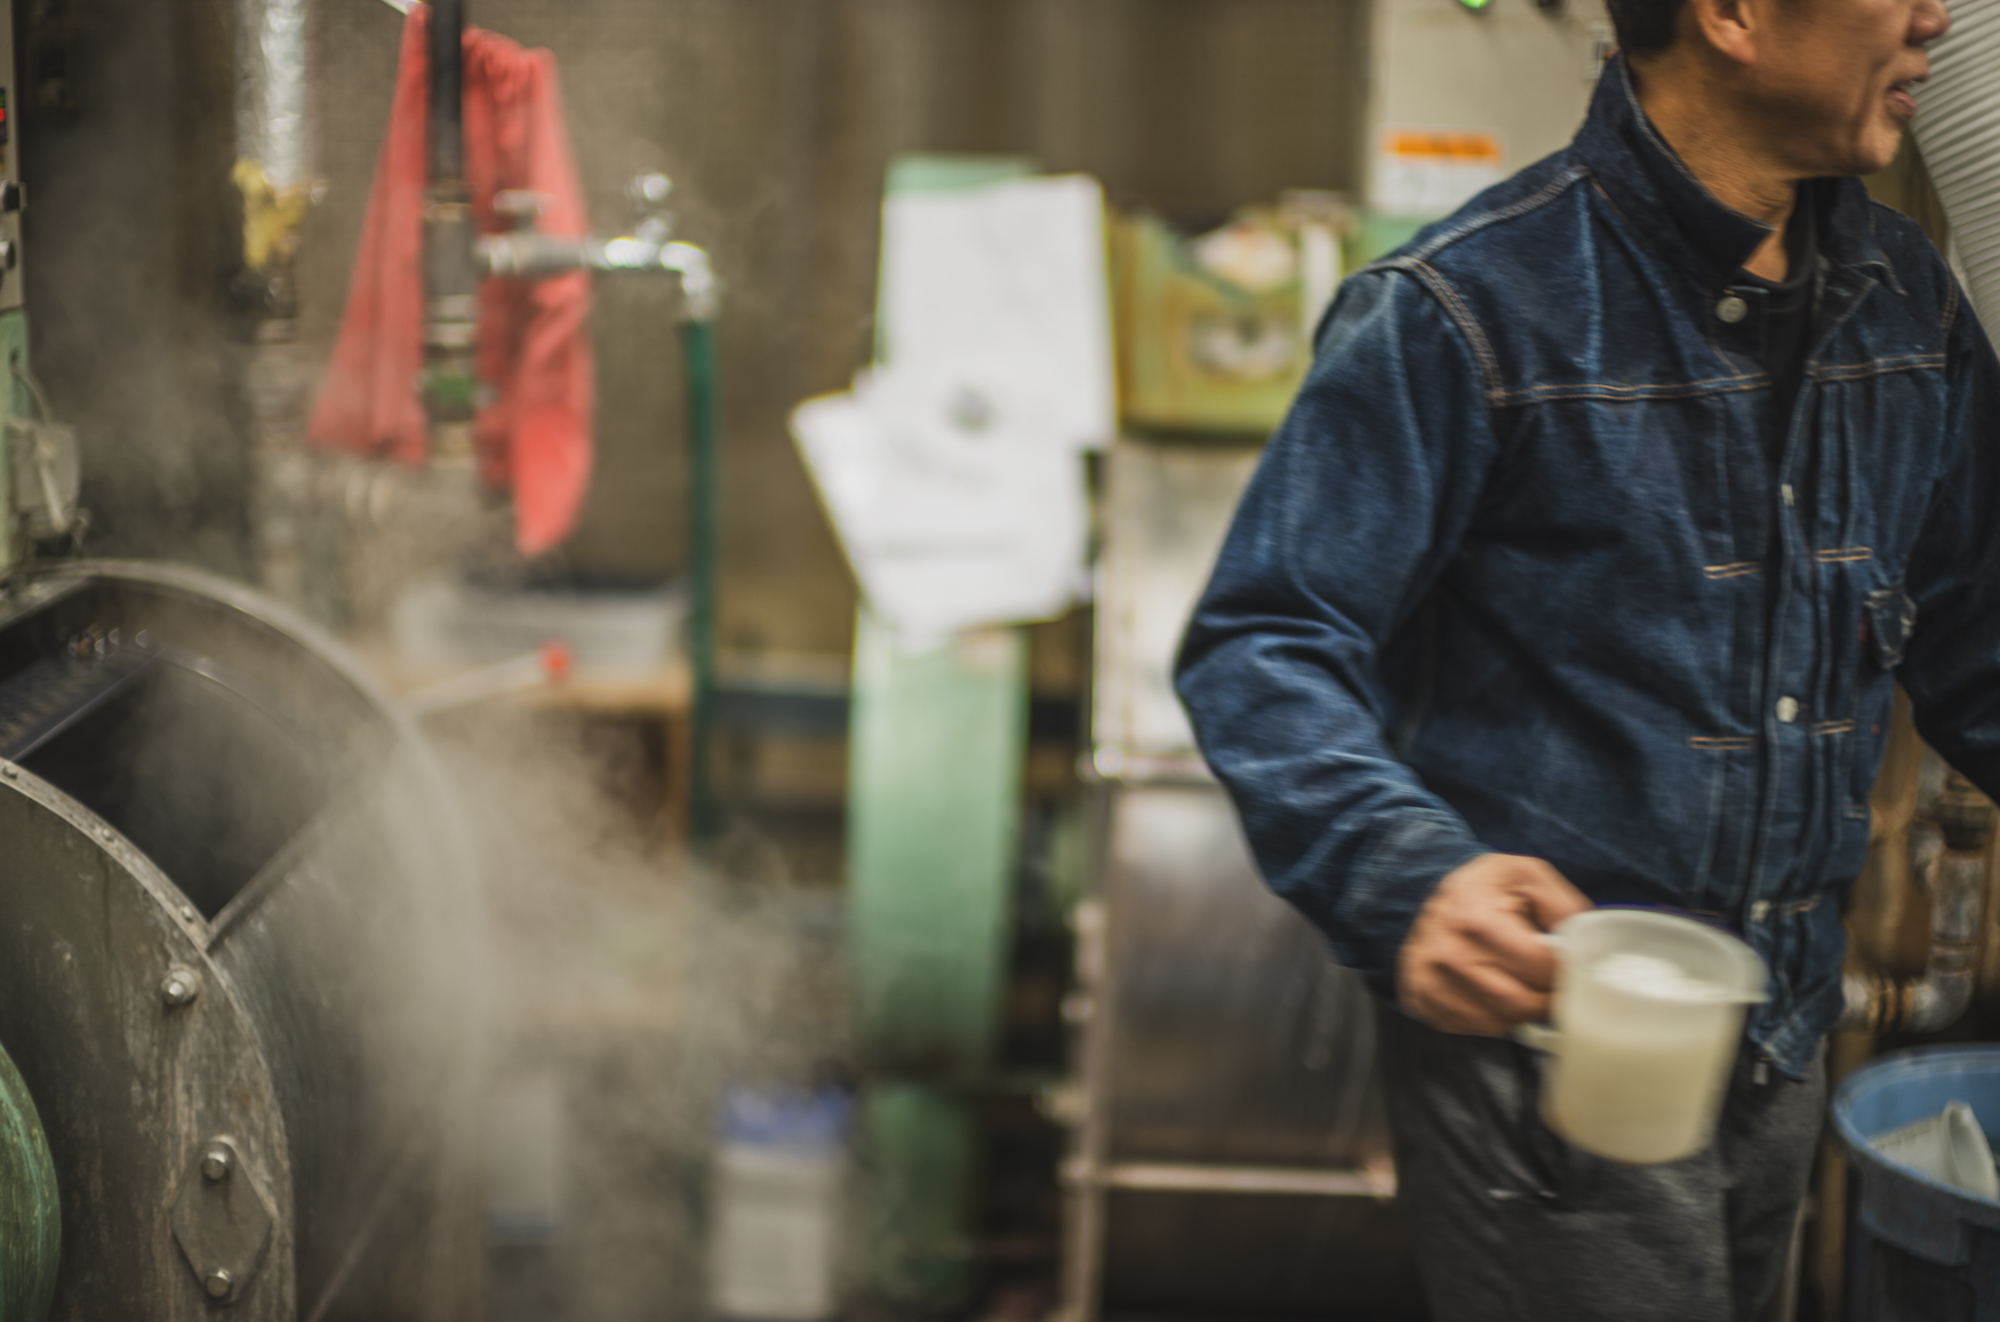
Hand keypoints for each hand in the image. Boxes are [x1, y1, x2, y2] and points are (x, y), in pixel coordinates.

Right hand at [1397, 853, 1591, 1035]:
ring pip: (1500, 1022)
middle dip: (1547, 998)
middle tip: (1555, 985)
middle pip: (1520, 1003)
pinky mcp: (1425, 1001)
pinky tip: (1496, 992)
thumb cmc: (1485, 888)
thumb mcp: (1528, 876)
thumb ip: (1565, 907)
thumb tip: (1587, 950)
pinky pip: (1476, 1028)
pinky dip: (1496, 1017)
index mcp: (1476, 918)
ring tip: (1525, 985)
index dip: (1565, 971)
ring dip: (1523, 1011)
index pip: (1539, 967)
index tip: (1570, 968)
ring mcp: (1432, 982)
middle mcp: (1448, 954)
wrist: (1423, 896)